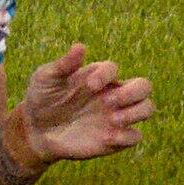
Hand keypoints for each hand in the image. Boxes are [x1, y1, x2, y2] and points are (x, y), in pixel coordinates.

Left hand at [20, 44, 153, 162]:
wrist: (36, 130)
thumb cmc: (42, 98)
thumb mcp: (46, 78)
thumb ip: (63, 64)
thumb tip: (80, 46)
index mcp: (96, 77)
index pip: (113, 68)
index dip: (105, 74)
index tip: (88, 86)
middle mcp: (112, 94)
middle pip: (144, 86)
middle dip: (133, 92)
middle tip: (108, 102)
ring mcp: (116, 116)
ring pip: (147, 108)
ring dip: (135, 113)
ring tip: (112, 120)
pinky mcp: (115, 138)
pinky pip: (136, 136)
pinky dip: (127, 136)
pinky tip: (107, 138)